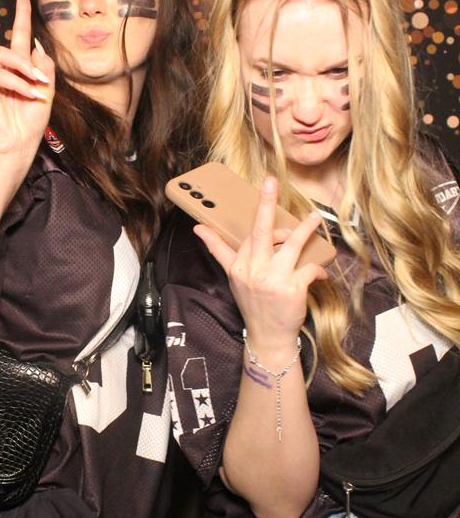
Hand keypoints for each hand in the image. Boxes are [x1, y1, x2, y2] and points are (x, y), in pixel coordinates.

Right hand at [0, 0, 54, 171]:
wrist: (17, 147)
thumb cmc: (30, 122)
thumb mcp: (46, 89)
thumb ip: (43, 64)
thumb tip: (35, 42)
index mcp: (14, 66)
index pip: (15, 33)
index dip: (20, 12)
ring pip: (3, 54)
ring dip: (25, 67)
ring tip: (38, 85)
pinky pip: (1, 74)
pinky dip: (19, 83)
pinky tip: (30, 95)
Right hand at [194, 176, 327, 357]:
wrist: (268, 336)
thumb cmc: (254, 303)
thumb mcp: (233, 277)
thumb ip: (219, 250)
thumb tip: (198, 228)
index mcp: (239, 266)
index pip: (250, 235)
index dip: (261, 216)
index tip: (265, 186)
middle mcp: (253, 270)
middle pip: (261, 231)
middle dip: (267, 204)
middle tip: (272, 182)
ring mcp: (273, 279)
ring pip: (292, 245)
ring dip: (305, 229)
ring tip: (315, 218)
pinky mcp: (293, 288)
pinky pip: (309, 267)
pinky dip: (317, 268)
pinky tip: (319, 272)